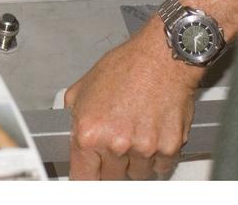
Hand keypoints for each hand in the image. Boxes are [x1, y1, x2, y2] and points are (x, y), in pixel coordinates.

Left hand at [63, 27, 201, 179]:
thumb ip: (73, 118)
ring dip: (135, 162)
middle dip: (110, 166)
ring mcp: (144, 149)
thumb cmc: (126, 67)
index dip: (85, 177)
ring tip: (135, 133)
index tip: (88, 177)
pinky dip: (157, 158)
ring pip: (137, 175)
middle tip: (114, 145)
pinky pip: (160, 168)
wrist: (161, 58)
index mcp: (90, 132)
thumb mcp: (83, 89)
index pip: (82, 177)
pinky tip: (151, 135)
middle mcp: (116, 144)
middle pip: (111, 179)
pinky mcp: (169, 148)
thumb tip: (69, 134)